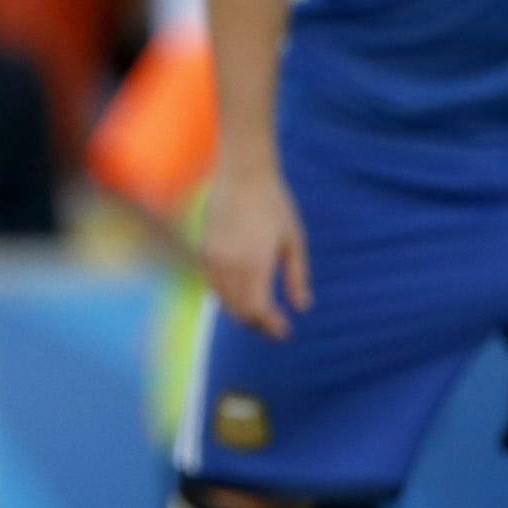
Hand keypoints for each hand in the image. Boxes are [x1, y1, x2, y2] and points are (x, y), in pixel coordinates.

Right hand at [201, 152, 308, 339]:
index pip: (258, 310)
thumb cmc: (275, 205)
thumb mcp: (294, 240)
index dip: (271, 326)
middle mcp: (229, 265)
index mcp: (255, 263)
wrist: (242, 175)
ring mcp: (213, 259)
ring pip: (223, 301)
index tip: (285, 332)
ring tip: (261, 316)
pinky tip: (243, 295)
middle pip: (239, 310)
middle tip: (275, 328)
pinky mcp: (204, 252)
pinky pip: (213, 286)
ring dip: (242, 313)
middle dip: (257, 324)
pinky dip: (228, 298)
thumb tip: (303, 307)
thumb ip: (297, 276)